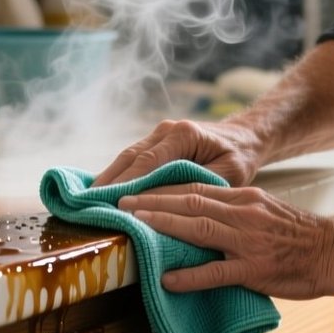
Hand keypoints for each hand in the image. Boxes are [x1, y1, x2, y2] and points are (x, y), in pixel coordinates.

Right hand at [95, 118, 263, 186]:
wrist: (245, 137)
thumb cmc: (239, 157)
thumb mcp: (228, 174)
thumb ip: (198, 184)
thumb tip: (166, 200)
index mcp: (184, 134)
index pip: (148, 161)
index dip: (127, 182)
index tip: (109, 201)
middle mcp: (167, 130)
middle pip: (131, 156)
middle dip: (109, 180)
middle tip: (88, 203)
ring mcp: (159, 133)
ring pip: (128, 156)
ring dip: (109, 177)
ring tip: (89, 199)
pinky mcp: (156, 142)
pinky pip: (133, 158)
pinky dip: (118, 174)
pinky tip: (104, 190)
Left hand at [116, 182, 333, 299]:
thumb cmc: (302, 238)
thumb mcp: (268, 213)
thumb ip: (237, 213)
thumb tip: (202, 218)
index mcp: (246, 199)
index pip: (196, 188)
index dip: (163, 189)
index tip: (137, 190)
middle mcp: (244, 213)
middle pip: (190, 201)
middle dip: (152, 201)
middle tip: (121, 204)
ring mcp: (249, 241)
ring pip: (198, 228)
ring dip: (162, 225)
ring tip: (134, 227)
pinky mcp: (256, 270)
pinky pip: (217, 272)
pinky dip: (190, 275)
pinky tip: (168, 279)